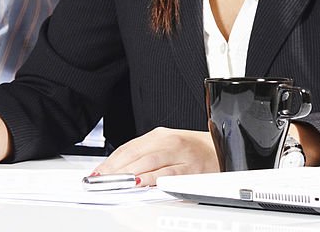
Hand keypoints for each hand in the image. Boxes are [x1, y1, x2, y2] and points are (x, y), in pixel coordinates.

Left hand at [93, 127, 219, 186]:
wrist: (222, 150)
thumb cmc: (191, 150)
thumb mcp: (166, 146)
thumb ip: (144, 155)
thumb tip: (117, 170)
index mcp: (159, 135)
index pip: (128, 148)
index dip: (110, 162)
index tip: (97, 174)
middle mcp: (168, 142)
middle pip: (136, 155)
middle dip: (116, 169)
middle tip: (101, 181)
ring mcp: (180, 155)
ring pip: (150, 162)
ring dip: (130, 173)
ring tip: (116, 182)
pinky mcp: (192, 169)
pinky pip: (169, 174)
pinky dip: (154, 179)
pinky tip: (143, 184)